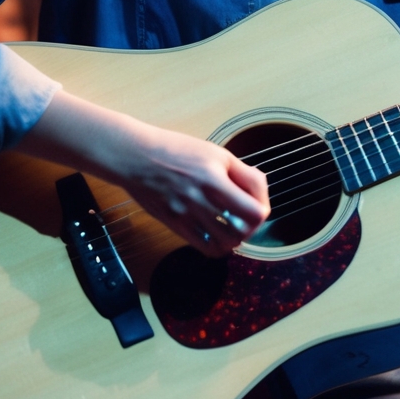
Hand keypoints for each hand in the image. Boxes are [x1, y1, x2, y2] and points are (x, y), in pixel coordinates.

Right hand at [21, 94, 269, 254]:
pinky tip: (217, 235)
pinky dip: (217, 246)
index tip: (257, 203)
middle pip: (243, 231)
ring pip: (225, 243)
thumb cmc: (177, 150)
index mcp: (215, 178)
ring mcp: (187, 215)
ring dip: (235, 238)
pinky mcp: (174, 224)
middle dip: (251, 226)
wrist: (137, 157)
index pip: (254, 211)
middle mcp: (201, 200)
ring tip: (233, 227)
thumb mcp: (216, 153)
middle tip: (247, 218)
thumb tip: (260, 194)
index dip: (262, 209)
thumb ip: (242, 174)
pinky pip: (204, 247)